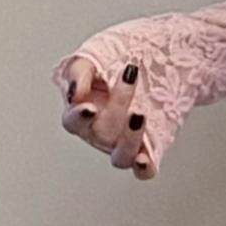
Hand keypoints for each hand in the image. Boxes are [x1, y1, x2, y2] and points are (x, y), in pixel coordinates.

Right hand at [60, 54, 156, 178]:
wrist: (153, 57)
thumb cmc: (116, 58)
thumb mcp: (94, 54)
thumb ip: (78, 71)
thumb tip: (75, 94)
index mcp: (82, 112)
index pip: (72, 122)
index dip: (79, 117)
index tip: (89, 108)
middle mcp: (100, 133)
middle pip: (101, 134)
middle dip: (116, 106)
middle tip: (129, 78)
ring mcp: (122, 144)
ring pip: (120, 157)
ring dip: (129, 140)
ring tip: (139, 115)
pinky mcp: (146, 150)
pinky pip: (143, 170)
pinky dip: (143, 168)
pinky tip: (144, 159)